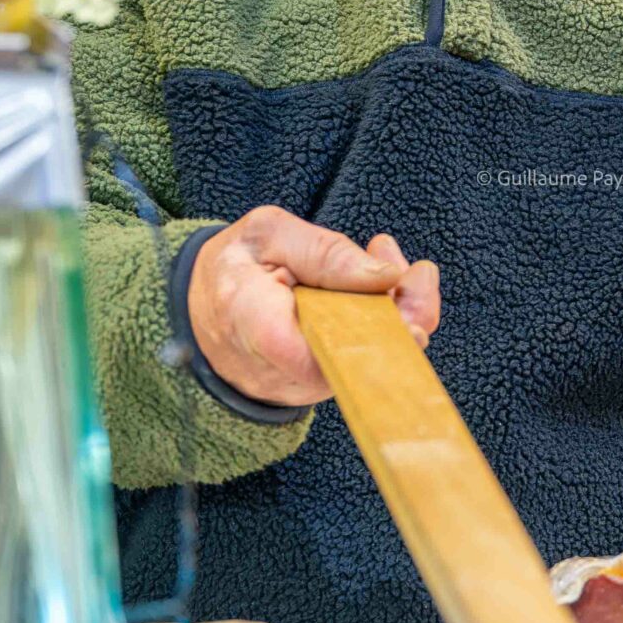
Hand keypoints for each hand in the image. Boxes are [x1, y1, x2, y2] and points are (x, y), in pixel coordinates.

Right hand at [187, 208, 440, 407]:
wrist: (203, 308)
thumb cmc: (236, 267)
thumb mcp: (268, 235)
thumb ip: (326, 252)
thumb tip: (388, 275)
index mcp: (253, 322)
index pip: (307, 353)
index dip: (365, 344)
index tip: (413, 325)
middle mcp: (279, 370)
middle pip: (358, 362)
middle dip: (405, 317)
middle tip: (419, 273)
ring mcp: (301, 387)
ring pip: (371, 364)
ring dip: (400, 313)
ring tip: (388, 259)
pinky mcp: (320, 388)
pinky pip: (366, 361)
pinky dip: (385, 323)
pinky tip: (382, 284)